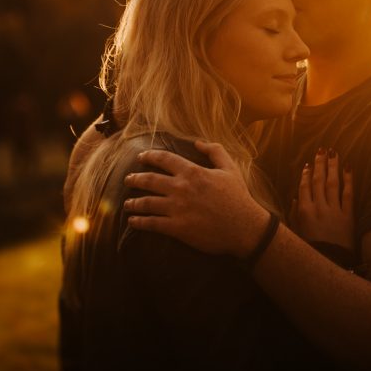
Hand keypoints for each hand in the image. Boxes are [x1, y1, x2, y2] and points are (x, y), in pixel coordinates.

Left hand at [123, 140, 269, 258]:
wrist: (244, 227)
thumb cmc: (238, 197)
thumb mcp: (230, 168)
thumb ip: (215, 151)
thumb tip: (197, 142)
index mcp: (193, 172)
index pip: (164, 159)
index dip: (149, 156)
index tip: (140, 157)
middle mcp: (181, 188)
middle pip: (149, 180)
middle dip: (135, 179)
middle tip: (128, 180)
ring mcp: (177, 209)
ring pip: (147, 202)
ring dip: (133, 202)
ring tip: (127, 203)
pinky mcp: (177, 228)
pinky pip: (152, 223)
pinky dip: (139, 222)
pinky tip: (133, 221)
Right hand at [290, 147, 354, 250]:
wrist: (329, 263)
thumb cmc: (310, 250)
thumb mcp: (296, 233)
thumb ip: (294, 215)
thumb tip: (295, 198)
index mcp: (304, 211)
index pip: (304, 187)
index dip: (306, 174)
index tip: (308, 163)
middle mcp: (318, 207)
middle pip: (318, 180)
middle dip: (320, 164)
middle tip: (322, 150)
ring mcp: (334, 210)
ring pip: (332, 183)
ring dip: (333, 166)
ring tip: (334, 153)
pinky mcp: (348, 216)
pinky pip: (349, 194)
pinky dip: (349, 180)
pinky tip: (349, 168)